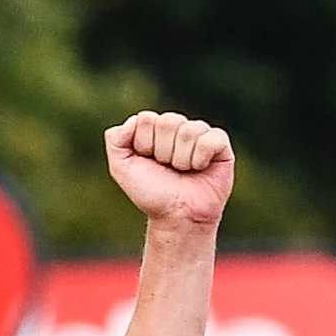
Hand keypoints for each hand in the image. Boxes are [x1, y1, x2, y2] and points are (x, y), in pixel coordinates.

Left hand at [105, 110, 233, 230]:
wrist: (176, 217)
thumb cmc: (152, 194)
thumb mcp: (121, 169)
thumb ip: (115, 140)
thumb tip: (134, 119)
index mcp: (155, 128)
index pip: (146, 119)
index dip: (144, 144)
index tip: (149, 163)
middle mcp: (178, 127)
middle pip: (168, 121)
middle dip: (163, 152)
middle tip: (168, 169)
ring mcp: (200, 134)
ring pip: (188, 131)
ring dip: (181, 159)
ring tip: (183, 172)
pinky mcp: (220, 144)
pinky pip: (210, 139)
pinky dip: (201, 159)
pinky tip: (200, 169)